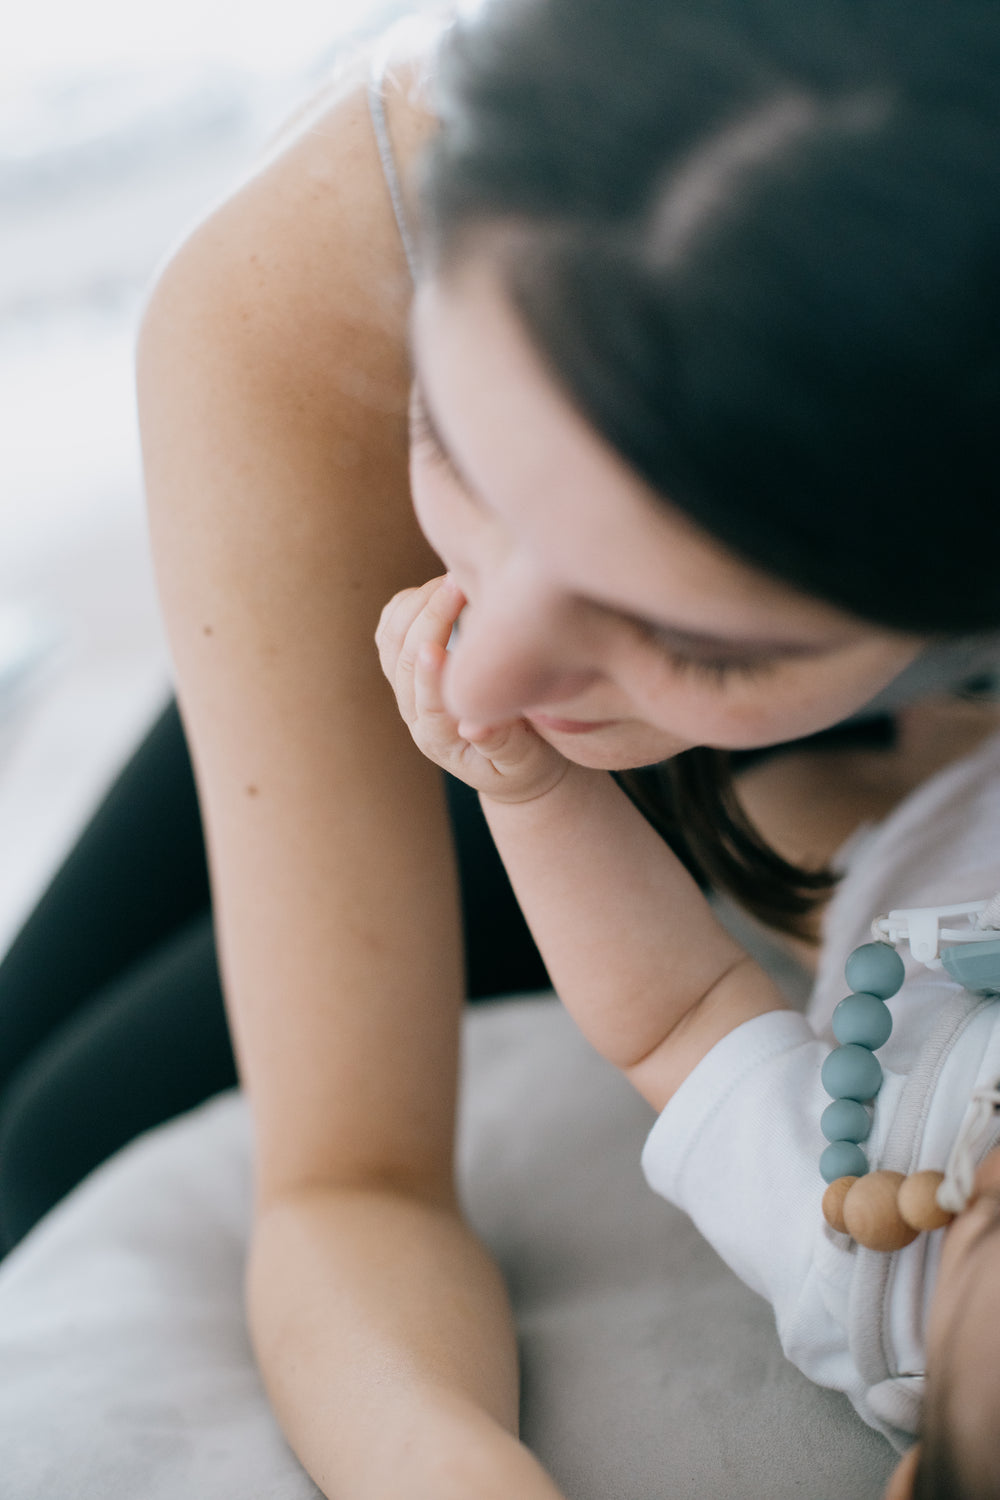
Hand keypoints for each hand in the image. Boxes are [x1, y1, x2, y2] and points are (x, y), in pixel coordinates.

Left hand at [376, 574, 569, 802]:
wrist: (513, 760)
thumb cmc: (527, 760)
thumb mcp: (523, 762)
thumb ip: (504, 745)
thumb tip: (475, 727)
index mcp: (442, 740)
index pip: (427, 707)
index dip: (427, 678)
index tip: (435, 648)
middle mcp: (415, 714)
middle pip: (404, 663)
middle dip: (429, 618)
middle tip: (459, 583)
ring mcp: (407, 687)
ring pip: (390, 640)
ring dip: (416, 604)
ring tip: (452, 579)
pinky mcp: (407, 666)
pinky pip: (390, 628)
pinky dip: (408, 602)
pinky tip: (441, 588)